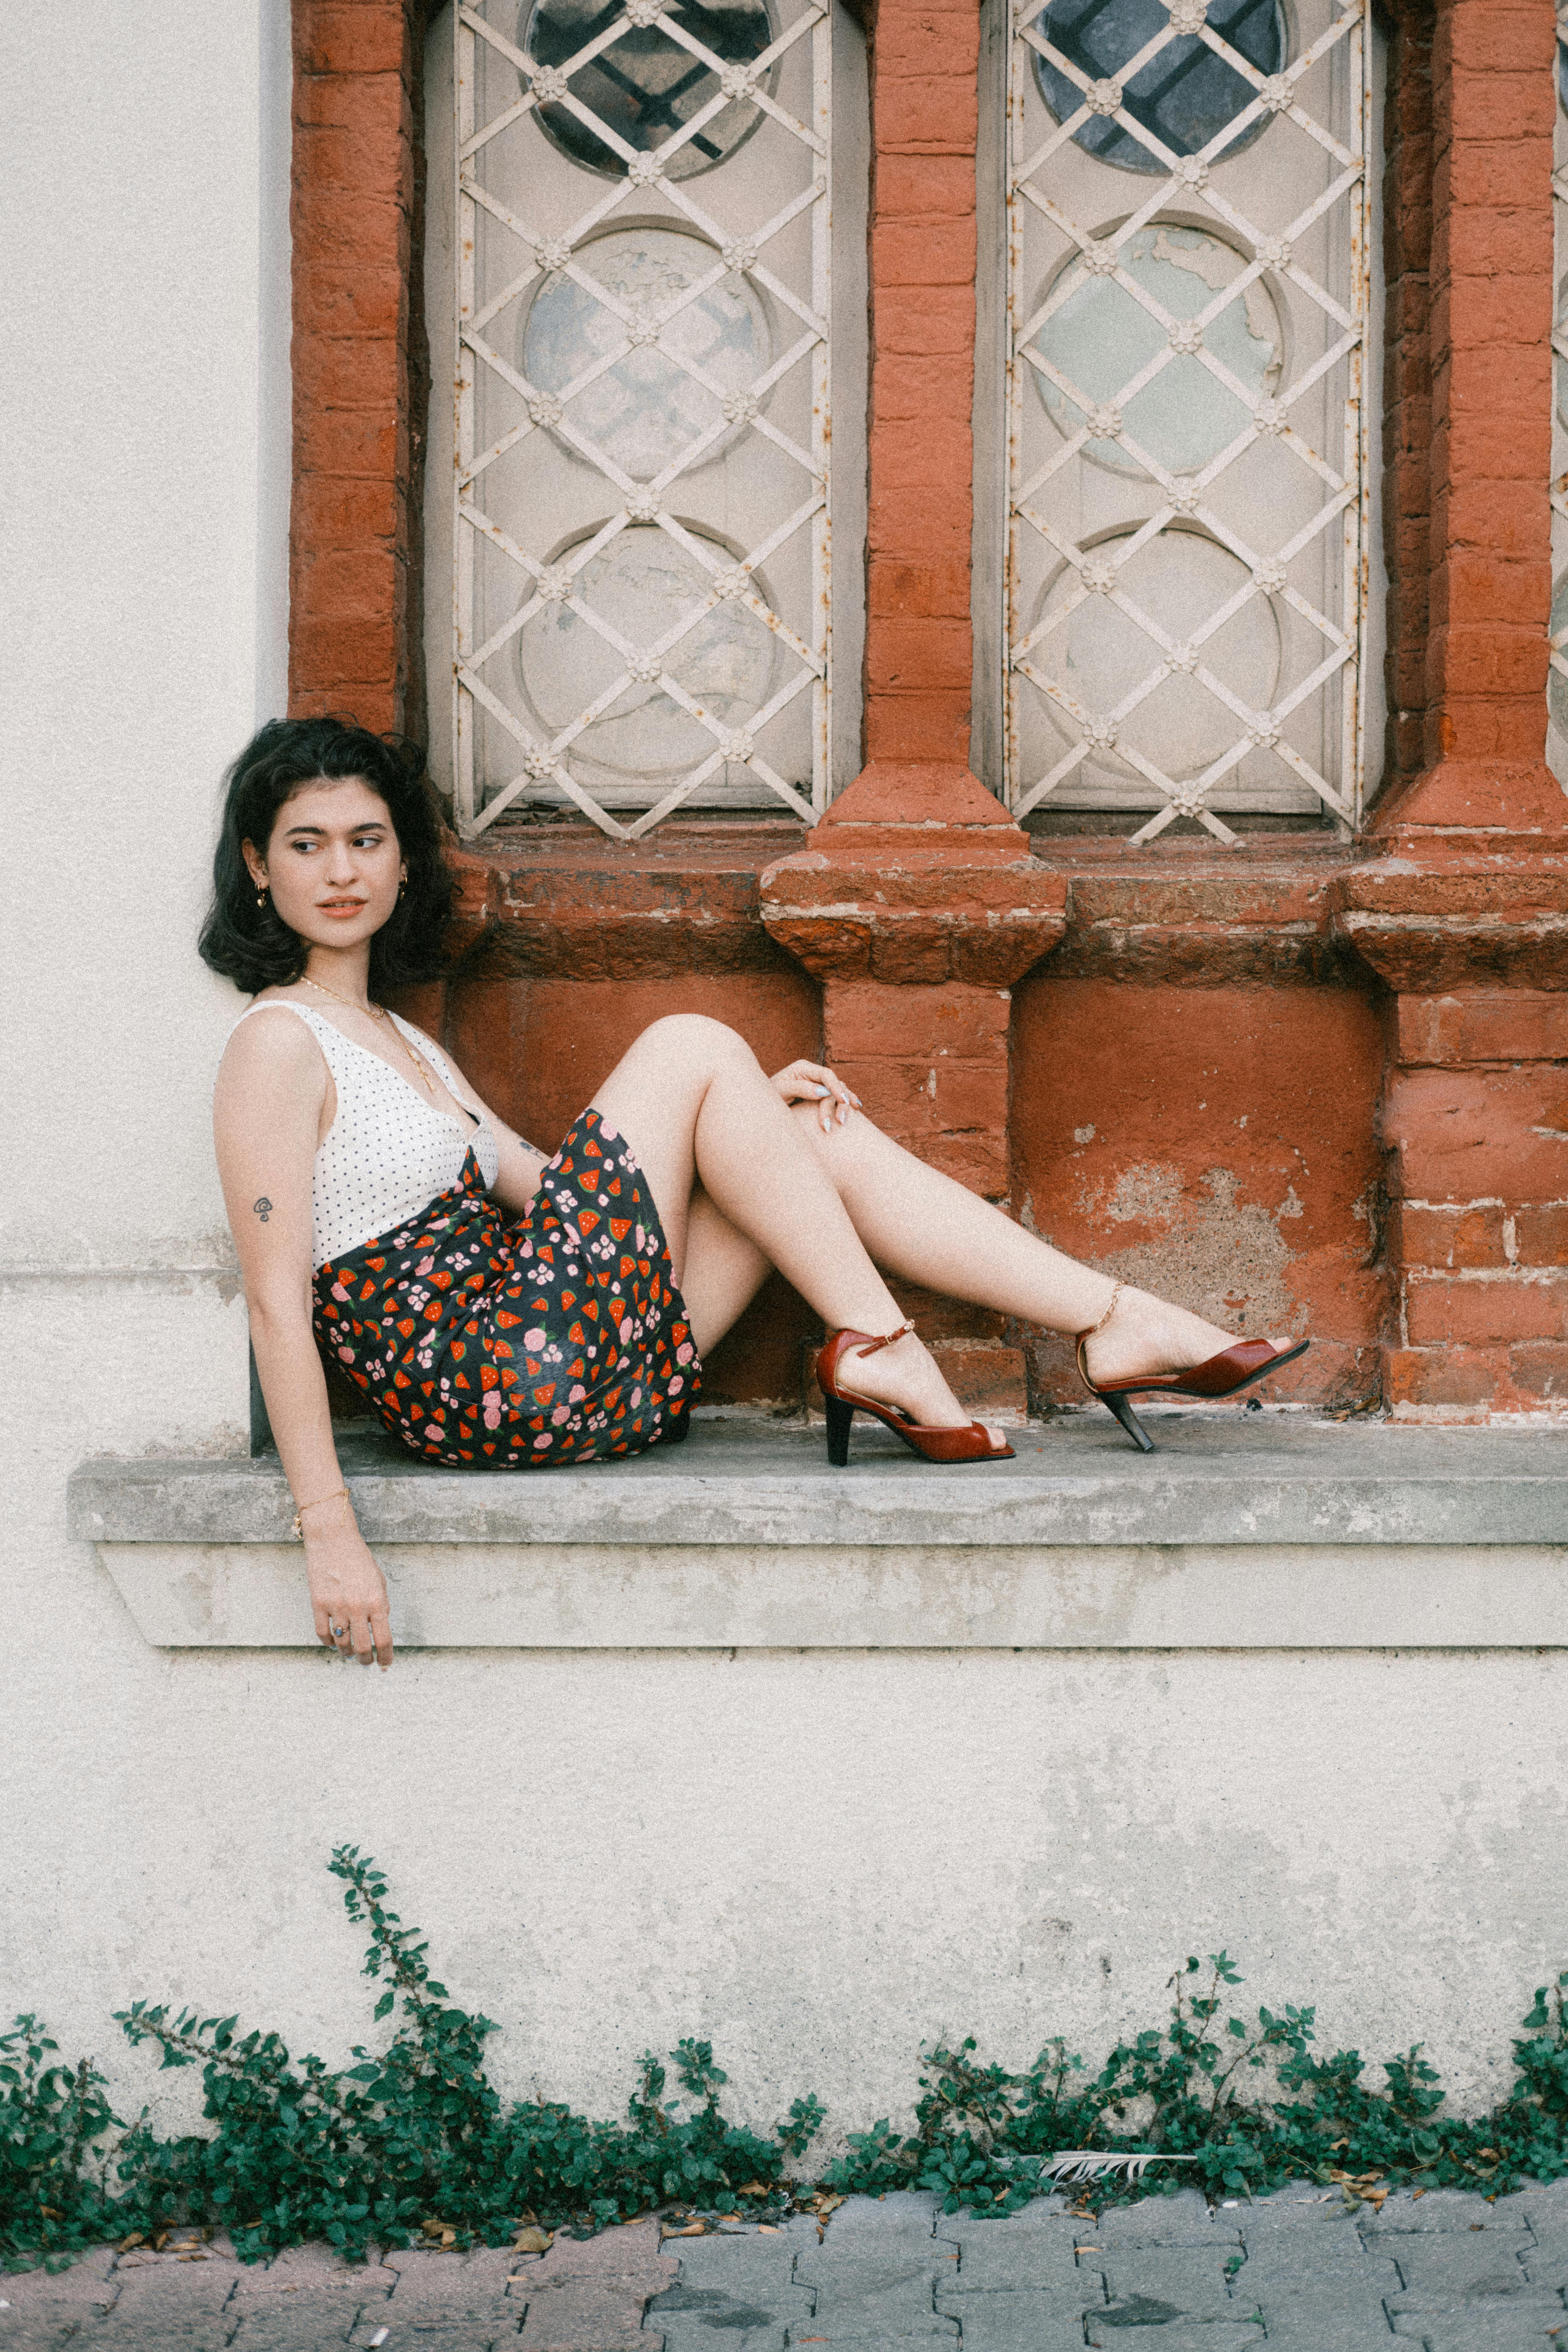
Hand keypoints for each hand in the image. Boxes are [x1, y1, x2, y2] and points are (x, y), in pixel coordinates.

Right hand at [305, 1517, 393, 1669]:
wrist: (334, 1541)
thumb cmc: (359, 1560)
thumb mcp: (379, 1581)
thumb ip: (381, 1605)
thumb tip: (380, 1627)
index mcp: (377, 1601)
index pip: (384, 1639)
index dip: (385, 1657)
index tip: (385, 1664)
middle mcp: (357, 1607)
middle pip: (362, 1647)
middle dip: (366, 1660)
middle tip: (366, 1662)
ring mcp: (336, 1607)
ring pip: (341, 1644)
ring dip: (347, 1653)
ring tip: (350, 1653)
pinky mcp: (318, 1604)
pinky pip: (323, 1633)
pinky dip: (329, 1643)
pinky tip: (333, 1643)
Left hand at [769, 1059, 861, 1132]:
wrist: (761, 1105)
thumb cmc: (768, 1096)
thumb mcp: (780, 1092)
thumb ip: (800, 1089)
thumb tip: (823, 1092)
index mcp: (803, 1068)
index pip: (826, 1075)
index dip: (837, 1088)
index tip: (843, 1102)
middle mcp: (813, 1073)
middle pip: (834, 1084)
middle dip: (840, 1102)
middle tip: (841, 1121)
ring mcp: (817, 1083)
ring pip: (839, 1090)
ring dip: (845, 1105)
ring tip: (845, 1122)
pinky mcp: (820, 1093)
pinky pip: (837, 1096)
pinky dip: (847, 1102)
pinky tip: (856, 1109)